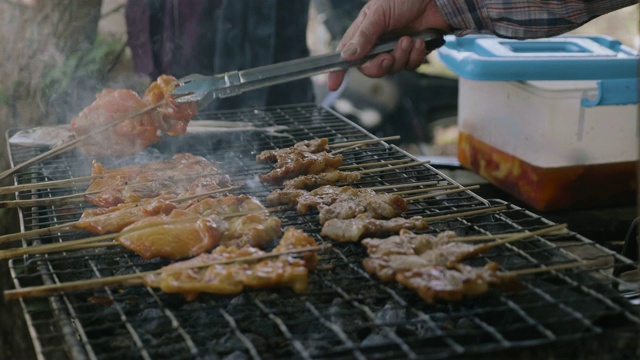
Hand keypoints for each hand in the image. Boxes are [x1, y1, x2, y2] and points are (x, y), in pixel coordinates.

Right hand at [327, 0, 450, 90]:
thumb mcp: (379, 13)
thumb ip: (364, 36)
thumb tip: (347, 56)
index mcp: (364, 32)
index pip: (346, 54)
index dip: (339, 70)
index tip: (333, 85)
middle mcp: (377, 43)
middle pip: (370, 68)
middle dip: (379, 66)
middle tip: (388, 57)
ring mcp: (395, 48)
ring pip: (392, 69)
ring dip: (401, 57)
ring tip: (409, 40)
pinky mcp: (412, 53)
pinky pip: (410, 66)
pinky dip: (415, 56)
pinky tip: (420, 42)